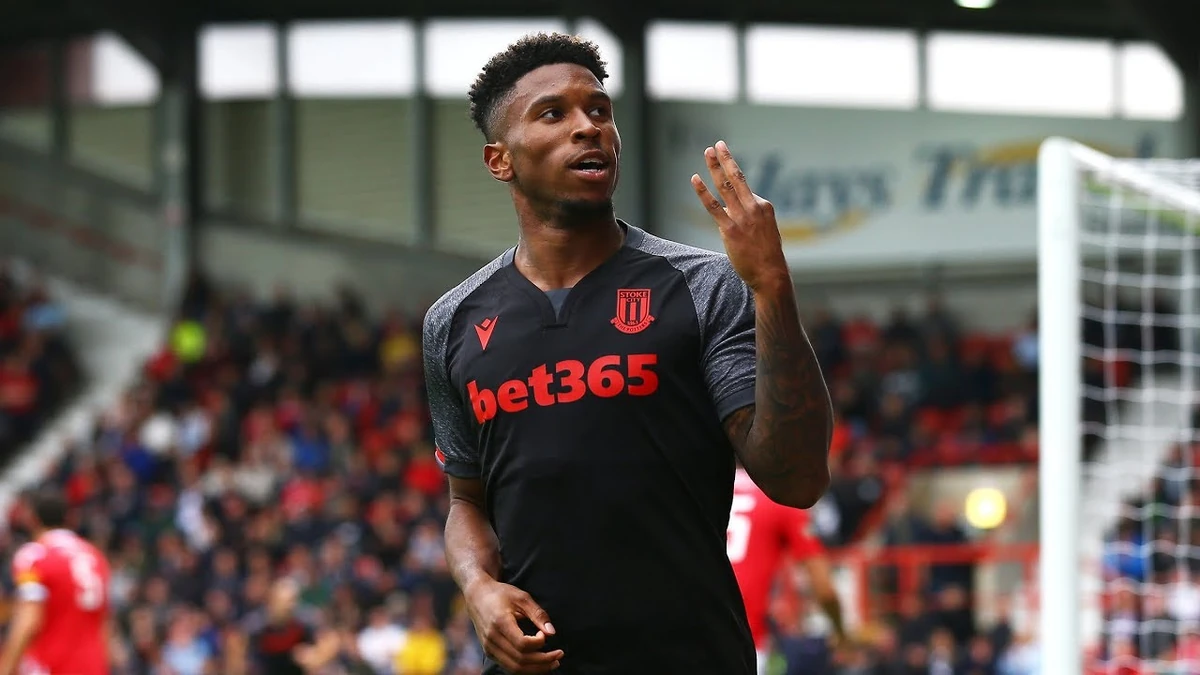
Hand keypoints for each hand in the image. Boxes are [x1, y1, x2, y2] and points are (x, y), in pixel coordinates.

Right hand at [463, 579, 562, 673]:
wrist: (477, 595)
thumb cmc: (501, 594)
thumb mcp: (522, 598)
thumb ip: (538, 614)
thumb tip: (552, 633)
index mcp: (500, 623)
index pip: (522, 644)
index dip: (538, 643)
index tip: (544, 634)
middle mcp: (492, 638)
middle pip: (520, 660)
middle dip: (543, 661)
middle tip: (559, 655)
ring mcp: (488, 647)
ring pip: (514, 668)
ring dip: (536, 668)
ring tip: (552, 663)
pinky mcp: (489, 652)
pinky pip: (508, 667)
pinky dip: (525, 668)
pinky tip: (537, 663)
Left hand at [690, 140, 790, 291]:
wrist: (771, 274)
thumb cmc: (767, 256)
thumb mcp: (765, 231)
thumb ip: (749, 219)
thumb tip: (731, 214)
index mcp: (764, 206)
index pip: (745, 190)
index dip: (733, 187)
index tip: (728, 178)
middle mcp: (754, 207)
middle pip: (737, 178)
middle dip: (726, 159)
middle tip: (717, 145)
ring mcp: (742, 217)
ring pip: (726, 186)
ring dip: (715, 167)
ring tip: (708, 152)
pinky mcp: (730, 229)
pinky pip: (713, 206)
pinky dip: (702, 191)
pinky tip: (695, 179)